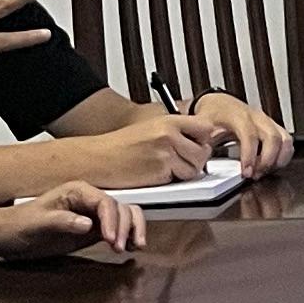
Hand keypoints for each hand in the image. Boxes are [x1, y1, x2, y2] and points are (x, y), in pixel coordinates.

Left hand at [0, 178, 138, 263]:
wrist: (7, 236)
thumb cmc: (19, 226)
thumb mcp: (37, 224)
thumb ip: (62, 221)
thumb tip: (89, 224)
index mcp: (77, 192)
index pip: (105, 202)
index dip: (113, 220)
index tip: (111, 240)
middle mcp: (89, 200)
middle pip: (120, 207)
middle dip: (125, 226)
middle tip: (119, 248)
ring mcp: (92, 215)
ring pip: (125, 216)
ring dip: (132, 229)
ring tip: (134, 247)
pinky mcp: (93, 229)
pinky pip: (118, 229)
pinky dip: (129, 235)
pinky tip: (133, 246)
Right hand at [76, 114, 218, 187]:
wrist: (97, 159)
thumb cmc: (121, 146)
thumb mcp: (152, 128)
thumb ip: (177, 131)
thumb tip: (204, 139)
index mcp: (169, 121)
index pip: (206, 127)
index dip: (204, 139)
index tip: (198, 144)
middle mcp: (169, 135)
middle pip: (204, 151)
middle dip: (195, 159)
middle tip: (179, 161)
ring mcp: (165, 154)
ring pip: (194, 169)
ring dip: (185, 172)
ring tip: (166, 168)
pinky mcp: (159, 172)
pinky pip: (179, 180)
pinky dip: (172, 181)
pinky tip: (157, 175)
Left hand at [188, 89, 289, 173]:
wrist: (218, 103)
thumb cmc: (212, 115)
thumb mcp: (202, 128)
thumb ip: (202, 143)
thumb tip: (200, 162)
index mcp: (238, 116)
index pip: (250, 135)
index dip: (250, 155)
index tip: (246, 172)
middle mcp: (256, 117)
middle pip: (273, 138)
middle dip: (267, 161)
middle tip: (255, 175)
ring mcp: (267, 121)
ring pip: (285, 139)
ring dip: (278, 159)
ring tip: (263, 172)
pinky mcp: (273, 127)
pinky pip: (287, 141)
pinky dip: (283, 156)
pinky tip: (271, 165)